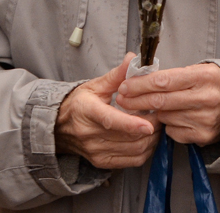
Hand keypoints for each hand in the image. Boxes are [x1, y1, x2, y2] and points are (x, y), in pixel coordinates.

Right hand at [55, 53, 160, 168]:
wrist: (59, 127)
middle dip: (151, 127)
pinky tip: (147, 137)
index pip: (110, 120)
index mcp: (87, 111)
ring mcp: (96, 151)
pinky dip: (145, 150)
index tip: (149, 125)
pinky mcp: (102, 162)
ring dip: (151, 139)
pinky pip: (132, 161)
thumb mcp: (95, 85)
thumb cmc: (79, 104)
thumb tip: (133, 58)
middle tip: (160, 113)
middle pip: (128, 137)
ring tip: (155, 124)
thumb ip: (117, 74)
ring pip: (134, 150)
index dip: (131, 124)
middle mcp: (90, 135)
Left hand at [115, 63, 219, 146]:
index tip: (124, 86)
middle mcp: (206, 98)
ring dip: (154, 113)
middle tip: (122, 99)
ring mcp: (205, 119)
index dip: (140, 84)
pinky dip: (168, 125)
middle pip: (161, 100)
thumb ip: (170, 74)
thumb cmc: (210, 84)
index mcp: (204, 76)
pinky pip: (173, 131)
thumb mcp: (197, 71)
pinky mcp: (204, 135)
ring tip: (153, 106)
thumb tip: (137, 75)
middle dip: (136, 100)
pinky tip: (173, 117)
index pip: (164, 80)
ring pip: (165, 117)